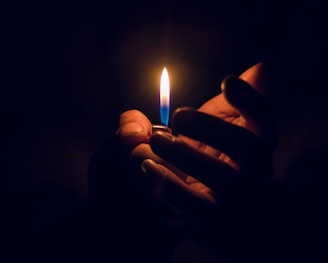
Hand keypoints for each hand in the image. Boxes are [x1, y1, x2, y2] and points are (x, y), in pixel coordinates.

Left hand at [141, 62, 275, 260]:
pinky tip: (150, 168)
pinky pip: (197, 210)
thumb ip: (231, 102)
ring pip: (223, 179)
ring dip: (186, 156)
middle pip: (247, 146)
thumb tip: (262, 68)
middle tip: (177, 118)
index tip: (226, 81)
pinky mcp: (216, 223)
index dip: (251, 98)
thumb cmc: (212, 155)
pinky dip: (172, 187)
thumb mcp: (220, 125)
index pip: (265, 118)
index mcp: (257, 143)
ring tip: (154, 141)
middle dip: (210, 126)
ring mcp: (239, 199)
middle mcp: (256, 171)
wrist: (209, 205)